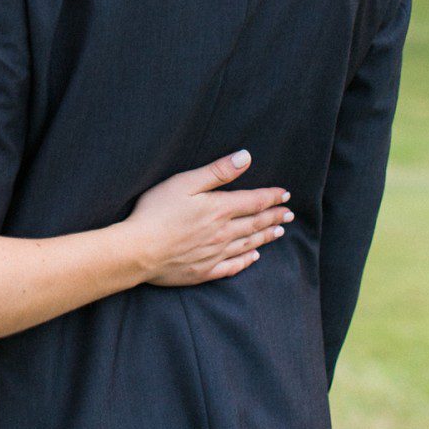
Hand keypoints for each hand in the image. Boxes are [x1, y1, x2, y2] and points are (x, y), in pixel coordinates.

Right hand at [124, 150, 293, 285]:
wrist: (139, 250)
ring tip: (279, 232)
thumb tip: (246, 157)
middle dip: (274, 217)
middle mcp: (223, 233)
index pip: (254, 201)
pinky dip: (246, 261)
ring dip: (265, 237)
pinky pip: (233, 266)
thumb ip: (217, 171)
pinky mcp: (204, 271)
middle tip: (289, 215)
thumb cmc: (156, 211)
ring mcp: (215, 254)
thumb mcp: (185, 182)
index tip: (286, 195)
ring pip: (248, 244)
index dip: (272, 197)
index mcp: (219, 209)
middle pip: (255, 223)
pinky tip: (253, 258)